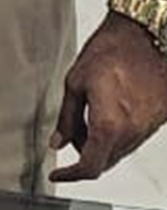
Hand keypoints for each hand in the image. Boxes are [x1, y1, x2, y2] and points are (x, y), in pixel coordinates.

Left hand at [50, 13, 166, 180]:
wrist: (146, 36)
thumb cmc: (111, 52)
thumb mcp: (75, 82)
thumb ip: (66, 118)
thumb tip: (57, 142)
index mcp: (109, 125)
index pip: (90, 166)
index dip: (71, 175)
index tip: (58, 174)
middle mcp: (131, 133)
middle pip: (105, 162)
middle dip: (83, 156)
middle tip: (68, 137)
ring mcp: (146, 129)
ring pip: (118, 152)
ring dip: (98, 145)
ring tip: (85, 118)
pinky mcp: (155, 122)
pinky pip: (131, 140)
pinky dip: (114, 136)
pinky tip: (103, 114)